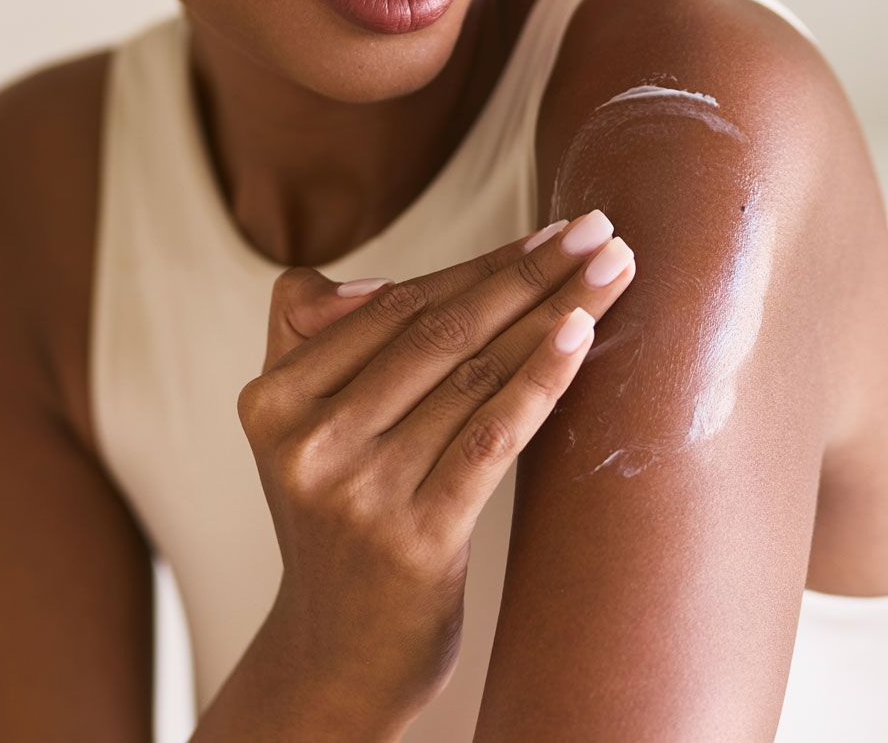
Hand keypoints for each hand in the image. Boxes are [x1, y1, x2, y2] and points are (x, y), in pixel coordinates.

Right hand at [235, 210, 636, 728]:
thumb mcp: (298, 434)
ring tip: (615, 269)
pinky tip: (583, 333)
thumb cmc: (340, 525)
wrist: (337, 659)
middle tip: (599, 229)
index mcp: (272, 399)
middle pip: (440, 331)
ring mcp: (358, 491)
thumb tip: (373, 280)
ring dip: (556, 310)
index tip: (550, 232)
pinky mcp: (416, 538)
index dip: (482, 264)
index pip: (397, 306)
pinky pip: (491, 436)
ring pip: (474, 374)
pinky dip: (541, 377)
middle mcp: (307, 440)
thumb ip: (315, 344)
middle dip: (530, 272)